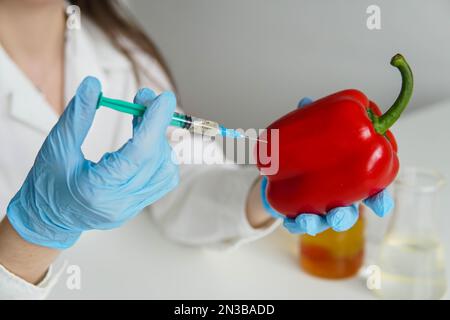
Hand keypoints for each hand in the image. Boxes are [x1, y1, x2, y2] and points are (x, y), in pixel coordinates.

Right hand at [6, 77, 178, 248]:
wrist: (46, 218)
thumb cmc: (46, 184)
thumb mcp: (56, 146)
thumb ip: (78, 116)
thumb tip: (94, 85)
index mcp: (97, 189)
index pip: (139, 154)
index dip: (154, 124)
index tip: (163, 99)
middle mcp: (120, 202)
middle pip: (155, 159)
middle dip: (155, 124)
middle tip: (145, 99)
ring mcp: (131, 207)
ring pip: (165, 171)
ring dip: (159, 140)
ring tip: (142, 119)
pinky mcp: (136, 205)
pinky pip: (161, 180)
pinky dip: (159, 156)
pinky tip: (145, 140)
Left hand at [260, 97, 393, 235]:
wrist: (280, 168)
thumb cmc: (307, 149)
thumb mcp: (311, 133)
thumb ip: (312, 120)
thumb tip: (305, 102)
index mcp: (348, 180)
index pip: (369, 191)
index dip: (378, 199)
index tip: (379, 204)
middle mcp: (336, 198)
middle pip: (348, 213)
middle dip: (345, 217)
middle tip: (338, 213)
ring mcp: (318, 208)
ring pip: (323, 222)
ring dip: (317, 224)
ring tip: (308, 220)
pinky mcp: (298, 214)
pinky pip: (297, 224)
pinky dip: (295, 224)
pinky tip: (292, 222)